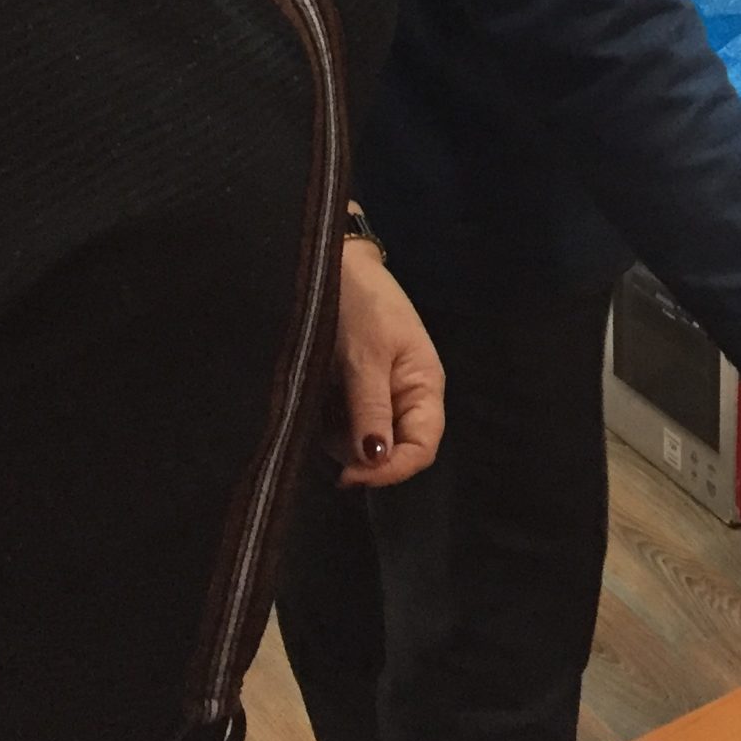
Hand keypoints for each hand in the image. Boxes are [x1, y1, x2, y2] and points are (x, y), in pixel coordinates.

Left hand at [332, 238, 445, 486]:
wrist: (333, 266)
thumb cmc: (362, 304)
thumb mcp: (366, 356)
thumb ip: (371, 409)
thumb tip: (375, 460)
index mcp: (423, 387)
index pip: (421, 448)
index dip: (391, 470)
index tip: (351, 475)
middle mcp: (404, 399)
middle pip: (392, 453)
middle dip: (360, 455)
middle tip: (327, 432)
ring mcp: (378, 398)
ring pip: (364, 446)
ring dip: (340, 441)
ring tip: (320, 406)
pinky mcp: (352, 394)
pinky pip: (344, 429)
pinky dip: (329, 426)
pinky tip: (316, 402)